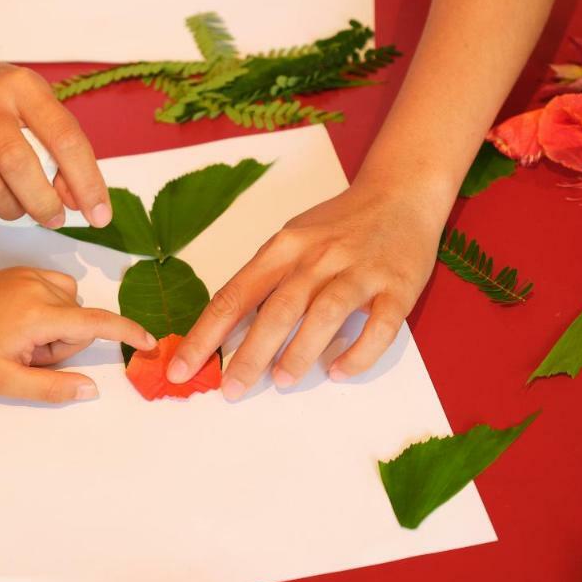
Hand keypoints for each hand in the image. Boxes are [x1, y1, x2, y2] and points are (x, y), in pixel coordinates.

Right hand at [0, 49, 111, 227]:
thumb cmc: (5, 103)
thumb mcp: (40, 109)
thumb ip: (63, 150)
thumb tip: (78, 201)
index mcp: (24, 88)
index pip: (64, 138)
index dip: (86, 182)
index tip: (99, 215)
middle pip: (17, 164)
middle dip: (43, 203)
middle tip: (54, 218)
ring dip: (11, 211)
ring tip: (20, 209)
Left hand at [0, 267, 153, 402]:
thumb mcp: (5, 382)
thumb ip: (52, 387)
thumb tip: (92, 388)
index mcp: (36, 314)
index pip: (95, 322)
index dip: (127, 332)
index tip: (150, 342)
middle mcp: (38, 286)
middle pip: (79, 320)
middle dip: (63, 344)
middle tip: (25, 356)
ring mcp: (29, 274)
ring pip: (70, 306)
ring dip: (55, 328)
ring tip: (18, 340)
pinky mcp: (22, 270)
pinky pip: (56, 291)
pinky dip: (47, 311)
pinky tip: (17, 323)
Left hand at [167, 175, 450, 400]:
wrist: (400, 192)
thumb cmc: (338, 224)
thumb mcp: (292, 239)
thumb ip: (264, 278)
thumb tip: (225, 327)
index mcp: (283, 247)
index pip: (235, 295)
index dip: (206, 335)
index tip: (181, 368)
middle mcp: (318, 257)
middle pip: (277, 309)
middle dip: (249, 354)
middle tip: (230, 389)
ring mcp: (359, 271)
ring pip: (325, 314)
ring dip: (300, 352)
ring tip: (281, 381)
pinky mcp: (398, 287)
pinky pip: (379, 326)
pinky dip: (359, 352)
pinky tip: (339, 371)